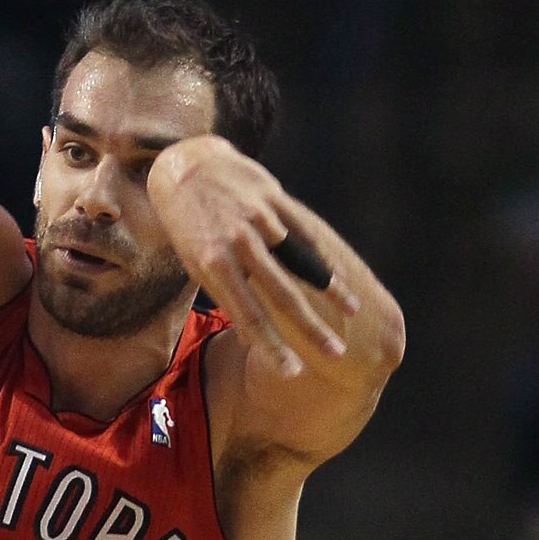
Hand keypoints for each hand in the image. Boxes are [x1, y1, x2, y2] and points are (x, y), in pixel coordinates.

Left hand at [146, 138, 356, 370]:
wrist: (186, 167)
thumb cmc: (189, 228)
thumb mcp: (196, 264)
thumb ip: (224, 294)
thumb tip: (250, 336)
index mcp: (214, 266)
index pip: (250, 316)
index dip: (273, 347)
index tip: (293, 372)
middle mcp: (238, 244)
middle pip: (283, 297)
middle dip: (311, 329)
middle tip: (336, 354)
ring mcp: (258, 219)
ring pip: (302, 263)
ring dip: (330, 292)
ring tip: (352, 316)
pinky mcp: (273, 198)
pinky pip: (305, 232)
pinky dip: (323, 256)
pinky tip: (342, 279)